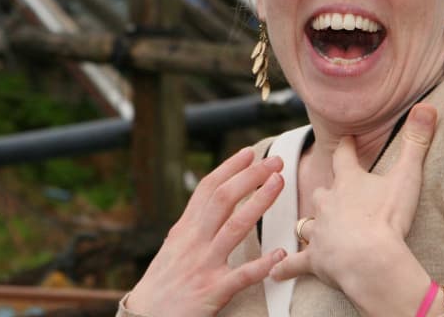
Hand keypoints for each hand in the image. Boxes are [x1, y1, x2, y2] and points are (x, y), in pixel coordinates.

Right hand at [126, 147, 286, 316]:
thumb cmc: (162, 283)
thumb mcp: (173, 246)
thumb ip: (193, 224)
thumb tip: (209, 200)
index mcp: (185, 229)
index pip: (208, 189)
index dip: (230, 168)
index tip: (250, 152)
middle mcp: (194, 241)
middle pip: (224, 199)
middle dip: (251, 176)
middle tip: (275, 161)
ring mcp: (204, 265)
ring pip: (235, 227)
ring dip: (260, 203)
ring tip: (280, 184)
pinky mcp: (213, 291)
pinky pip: (242, 276)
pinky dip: (262, 264)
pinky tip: (281, 253)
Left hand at [270, 104, 437, 312]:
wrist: (370, 259)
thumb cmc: (388, 217)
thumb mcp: (407, 177)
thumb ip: (417, 142)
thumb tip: (428, 105)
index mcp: (348, 182)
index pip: (344, 156)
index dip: (346, 147)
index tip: (346, 139)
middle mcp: (328, 203)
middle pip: (322, 192)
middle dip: (326, 192)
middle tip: (331, 193)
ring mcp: (319, 231)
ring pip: (308, 223)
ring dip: (311, 225)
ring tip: (311, 228)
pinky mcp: (315, 260)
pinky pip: (296, 263)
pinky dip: (286, 268)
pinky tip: (275, 272)